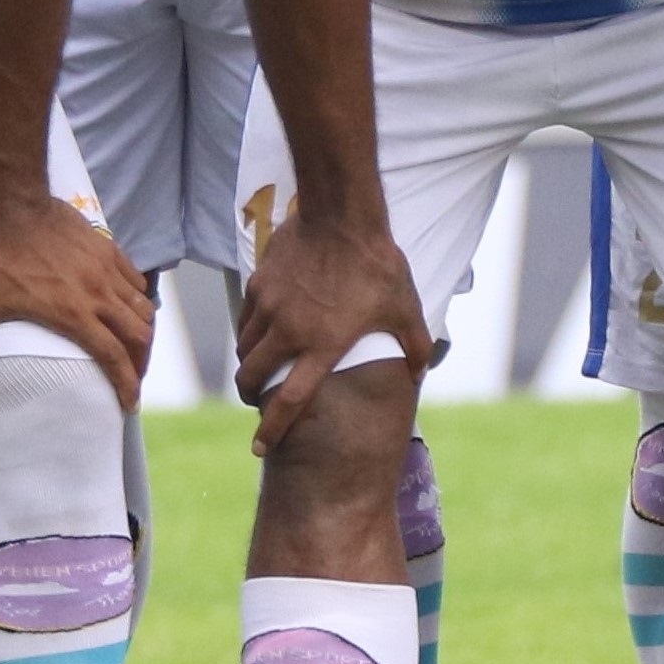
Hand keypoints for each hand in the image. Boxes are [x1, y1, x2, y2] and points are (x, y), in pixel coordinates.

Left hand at [0, 180, 159, 412]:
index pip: (114, 358)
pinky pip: (136, 279)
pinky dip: (138, 298)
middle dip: (141, 364)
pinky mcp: (107, 248)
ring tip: (135, 346)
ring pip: (143, 308)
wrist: (9, 204)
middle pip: (139, 336)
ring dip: (143, 332)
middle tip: (132, 378)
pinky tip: (129, 305)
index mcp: (73, 315)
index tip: (130, 404)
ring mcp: (106, 269)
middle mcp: (98, 295)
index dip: (126, 385)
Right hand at [228, 203, 424, 454]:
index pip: (289, 400)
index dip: (271, 429)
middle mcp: (290, 331)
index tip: (259, 447)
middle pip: (253, 377)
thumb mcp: (405, 308)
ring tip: (259, 365)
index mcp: (323, 346)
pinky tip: (261, 329)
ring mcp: (270, 306)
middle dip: (250, 395)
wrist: (343, 216)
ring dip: (249, 362)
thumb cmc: (378, 264)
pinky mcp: (259, 284)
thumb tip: (418, 373)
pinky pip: (246, 318)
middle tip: (255, 399)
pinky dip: (249, 331)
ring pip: (245, 347)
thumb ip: (413, 346)